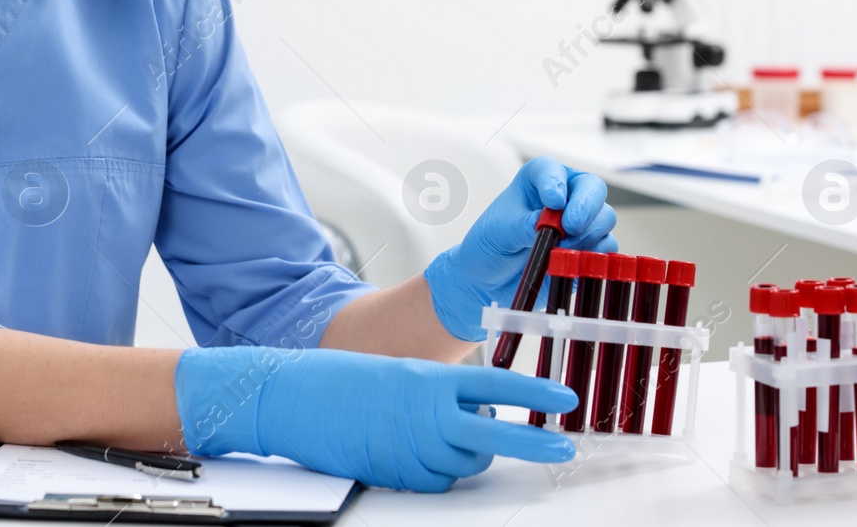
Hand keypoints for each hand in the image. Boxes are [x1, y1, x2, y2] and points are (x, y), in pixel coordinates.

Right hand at [175, 346, 575, 491]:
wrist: (292, 397)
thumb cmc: (341, 382)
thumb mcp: (399, 375)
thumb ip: (439, 394)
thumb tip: (476, 416)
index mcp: (429, 379)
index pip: (496, 385)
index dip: (534, 394)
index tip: (565, 400)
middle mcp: (427, 413)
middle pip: (494, 434)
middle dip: (532, 443)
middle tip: (563, 448)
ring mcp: (412, 446)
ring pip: (464, 463)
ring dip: (462, 456)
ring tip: (429, 437)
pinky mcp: (396, 474)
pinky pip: (434, 482)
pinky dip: (432, 474)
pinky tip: (408, 454)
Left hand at [422, 156, 615, 340]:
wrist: (489, 279)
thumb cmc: (490, 245)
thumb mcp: (499, 232)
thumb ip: (524, 225)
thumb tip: (550, 224)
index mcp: (536, 181)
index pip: (552, 169)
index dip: (556, 182)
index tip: (553, 201)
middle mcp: (564, 196)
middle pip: (592, 188)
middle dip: (585, 206)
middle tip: (569, 227)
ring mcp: (579, 222)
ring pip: (604, 217)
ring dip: (587, 233)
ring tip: (560, 249)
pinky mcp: (587, 249)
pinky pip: (606, 247)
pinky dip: (593, 254)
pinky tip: (571, 262)